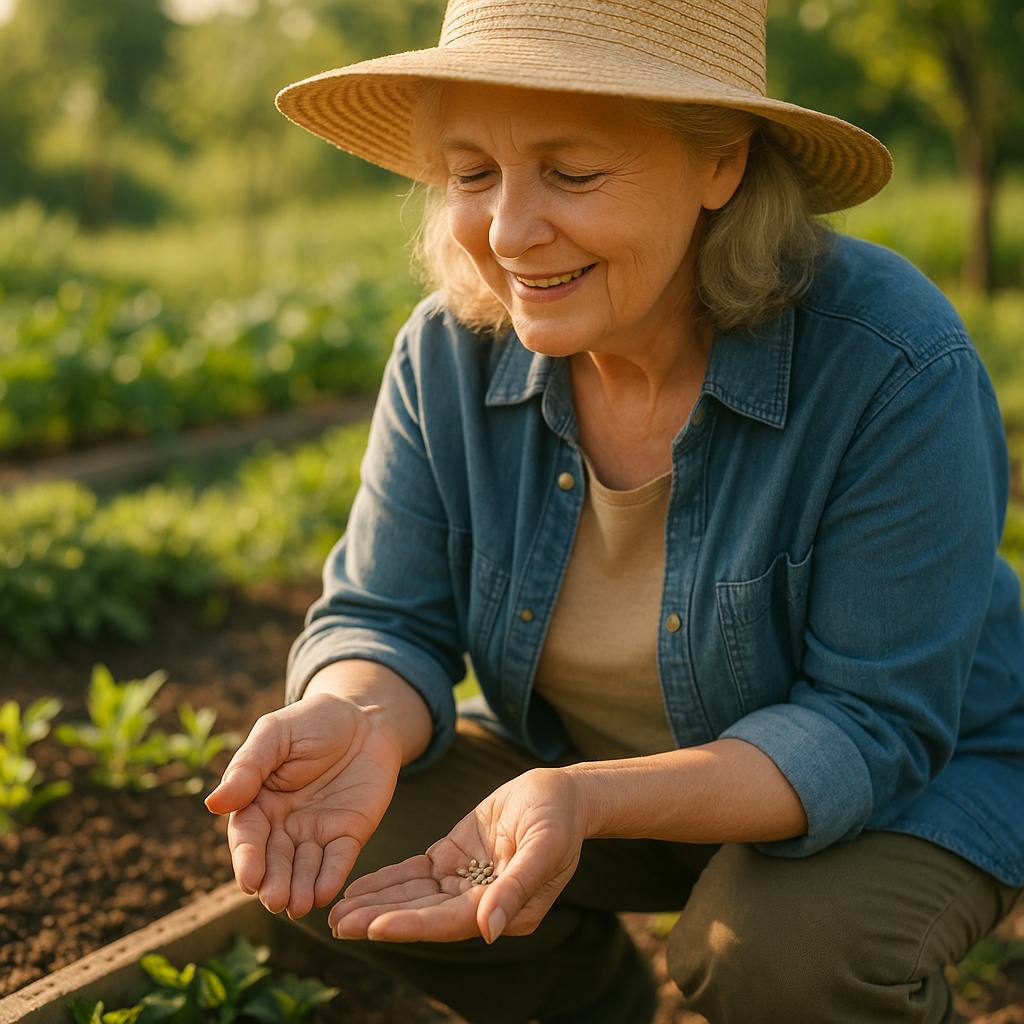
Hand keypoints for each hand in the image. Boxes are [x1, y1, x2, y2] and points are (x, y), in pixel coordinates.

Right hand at [205, 692, 403, 919]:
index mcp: (258, 802)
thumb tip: (214, 803)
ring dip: (299, 888)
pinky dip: (332, 877)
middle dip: (274, 882)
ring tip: (297, 906)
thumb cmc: (313, 722)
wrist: (365, 719)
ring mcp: (317, 832)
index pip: (248, 836)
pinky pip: (339, 860)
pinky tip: (326, 894)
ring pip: (304, 868)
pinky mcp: (349, 834)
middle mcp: (284, 825)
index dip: (247, 858)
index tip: (250, 878)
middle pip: (274, 860)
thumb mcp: (276, 734)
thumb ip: (249, 766)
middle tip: (275, 900)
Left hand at [329, 767, 584, 943]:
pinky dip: (387, 880)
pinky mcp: (453, 858)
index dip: (410, 924)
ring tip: (335, 911)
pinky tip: (358, 886)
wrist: (562, 792)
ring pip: (413, 896)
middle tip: (336, 925)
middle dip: (379, 918)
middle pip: (423, 914)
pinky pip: (415, 873)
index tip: (372, 926)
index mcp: (505, 909)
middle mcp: (481, 904)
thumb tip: (491, 929)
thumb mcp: (545, 847)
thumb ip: (517, 887)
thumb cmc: (560, 819)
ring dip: (376, 902)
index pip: (449, 921)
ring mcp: (464, 882)